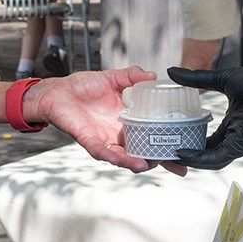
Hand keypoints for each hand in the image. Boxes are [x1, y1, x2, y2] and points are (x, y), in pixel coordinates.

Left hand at [25, 66, 181, 174]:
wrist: (56, 91)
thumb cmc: (81, 87)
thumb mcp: (112, 78)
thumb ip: (132, 76)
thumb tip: (152, 75)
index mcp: (126, 121)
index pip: (150, 136)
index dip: (166, 144)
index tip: (186, 150)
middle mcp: (117, 134)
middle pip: (142, 153)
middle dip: (158, 161)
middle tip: (176, 166)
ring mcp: (103, 139)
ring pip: (122, 157)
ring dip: (135, 162)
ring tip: (148, 165)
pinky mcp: (87, 139)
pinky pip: (100, 151)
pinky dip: (110, 156)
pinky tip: (119, 159)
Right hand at [164, 62, 242, 169]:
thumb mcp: (219, 80)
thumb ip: (196, 79)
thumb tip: (173, 71)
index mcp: (228, 125)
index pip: (203, 139)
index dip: (186, 140)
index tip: (168, 136)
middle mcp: (230, 138)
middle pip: (202, 153)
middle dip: (182, 154)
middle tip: (162, 150)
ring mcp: (234, 145)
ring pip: (206, 160)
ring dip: (187, 159)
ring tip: (168, 155)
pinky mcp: (237, 148)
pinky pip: (214, 158)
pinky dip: (198, 158)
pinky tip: (182, 152)